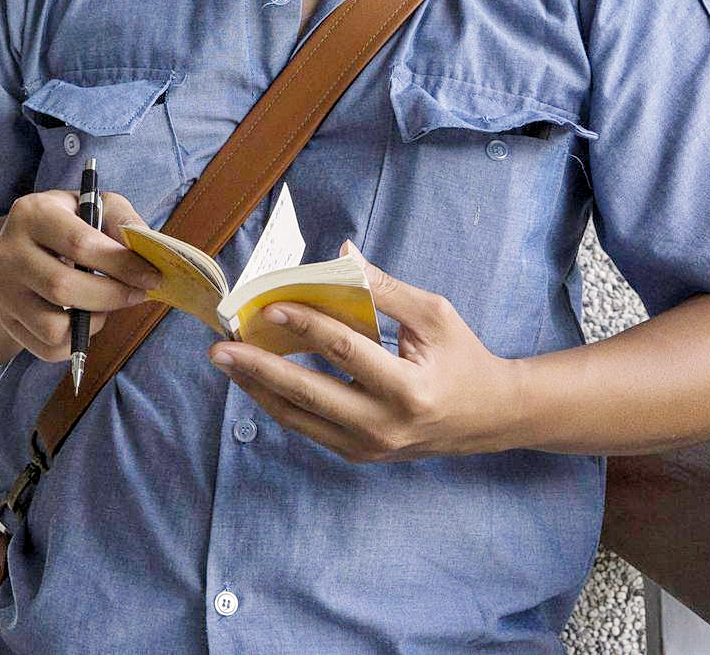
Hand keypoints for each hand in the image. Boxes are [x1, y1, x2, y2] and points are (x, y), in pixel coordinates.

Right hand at [0, 190, 164, 362]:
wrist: (27, 242)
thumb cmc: (72, 222)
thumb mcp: (98, 206)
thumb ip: (125, 223)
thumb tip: (147, 257)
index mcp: (32, 213)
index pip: (79, 244)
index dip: (122, 265)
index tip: (151, 277)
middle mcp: (8, 250)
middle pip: (63, 287)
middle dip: (111, 296)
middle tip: (137, 294)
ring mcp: (2, 288)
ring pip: (52, 326)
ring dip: (92, 322)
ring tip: (103, 305)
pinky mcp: (6, 318)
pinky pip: (46, 348)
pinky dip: (77, 343)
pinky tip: (86, 319)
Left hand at [209, 242, 523, 460]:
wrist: (490, 418)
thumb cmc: (463, 358)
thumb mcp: (434, 315)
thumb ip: (385, 287)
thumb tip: (342, 253)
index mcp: (409, 388)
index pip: (345, 351)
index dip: (304, 325)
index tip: (267, 305)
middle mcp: (385, 426)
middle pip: (308, 395)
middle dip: (259, 368)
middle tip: (220, 347)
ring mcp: (370, 448)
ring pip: (299, 419)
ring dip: (257, 388)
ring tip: (226, 361)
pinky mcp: (359, 455)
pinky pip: (308, 427)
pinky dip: (278, 402)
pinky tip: (255, 378)